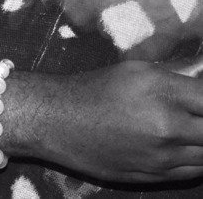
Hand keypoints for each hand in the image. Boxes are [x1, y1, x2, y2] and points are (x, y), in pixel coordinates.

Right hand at [34, 57, 202, 183]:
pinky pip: (194, 173)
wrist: (60, 121)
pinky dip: (197, 159)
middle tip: (200, 115)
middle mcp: (168, 126)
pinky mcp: (154, 177)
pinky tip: (189, 146)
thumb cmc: (96, 88)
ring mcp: (162, 157)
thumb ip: (177, 81)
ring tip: (193, 129)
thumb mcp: (138, 70)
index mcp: (163, 91)